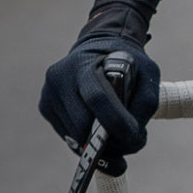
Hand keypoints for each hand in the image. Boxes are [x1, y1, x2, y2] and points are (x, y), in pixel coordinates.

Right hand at [39, 33, 160, 156]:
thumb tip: (133, 137)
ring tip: (116, 132)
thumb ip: (145, 102)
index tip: (136, 138)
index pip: (97, 98)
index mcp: (83, 63)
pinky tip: (97, 126)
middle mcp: (60, 78)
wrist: (96, 50)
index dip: (117, 123)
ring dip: (99, 143)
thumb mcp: (146, 72)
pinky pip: (68, 137)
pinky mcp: (45, 107)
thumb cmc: (124, 63)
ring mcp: (49, 93)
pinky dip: (87, 139)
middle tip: (130, 141)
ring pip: (76, 137)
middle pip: (84, 126)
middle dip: (110, 141)